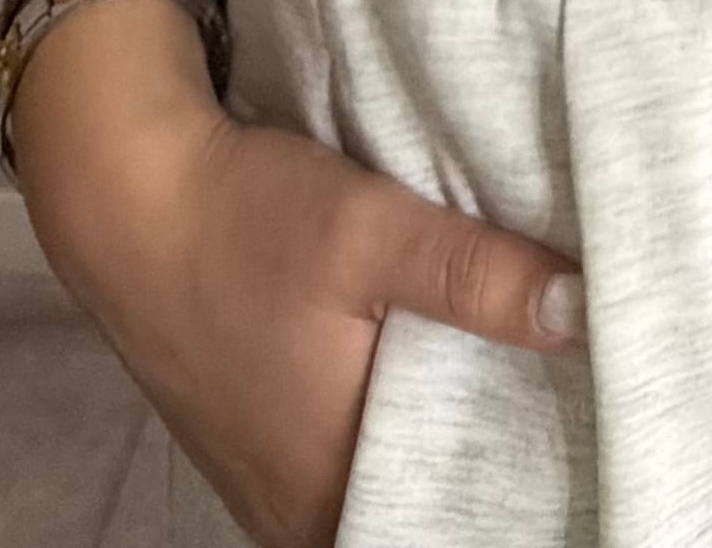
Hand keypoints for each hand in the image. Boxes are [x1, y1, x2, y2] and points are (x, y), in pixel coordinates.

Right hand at [24, 54, 584, 547]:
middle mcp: (298, 515)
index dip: (519, 489)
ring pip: (381, 485)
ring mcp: (272, 487)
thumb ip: (477, 277)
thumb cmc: (242, 220)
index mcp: (330, 491)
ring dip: (438, 437)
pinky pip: (347, 462)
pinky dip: (392, 424)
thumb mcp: (370, 232)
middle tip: (563, 391)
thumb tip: (584, 311)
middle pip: (418, 508)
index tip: (580, 433)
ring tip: (513, 376)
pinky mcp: (259, 448)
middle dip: (488, 457)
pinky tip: (434, 369)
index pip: (451, 525)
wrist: (127, 195)